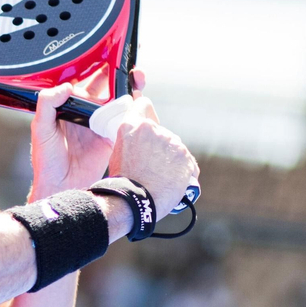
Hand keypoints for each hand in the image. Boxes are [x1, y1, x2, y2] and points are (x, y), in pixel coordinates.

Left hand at [29, 68, 145, 199]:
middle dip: (121, 76)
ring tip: (138, 80)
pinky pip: (126, 123)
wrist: (60, 187)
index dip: (98, 70)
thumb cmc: (46, 161)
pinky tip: (139, 103)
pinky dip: (135, 112)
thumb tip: (65, 87)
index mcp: (70, 108)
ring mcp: (101, 126)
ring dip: (131, 90)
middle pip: (108, 89)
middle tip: (130, 69)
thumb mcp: (40, 128)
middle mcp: (87, 114)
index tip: (109, 58)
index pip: (86, 83)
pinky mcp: (113, 139)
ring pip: (120, 103)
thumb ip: (48, 104)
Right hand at [109, 94, 198, 214]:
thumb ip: (131, 139)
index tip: (147, 115)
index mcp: (133, 126)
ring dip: (170, 160)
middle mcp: (154, 129)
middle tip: (149, 166)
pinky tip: (172, 183)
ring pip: (174, 149)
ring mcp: (173, 143)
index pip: (142, 105)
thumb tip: (141, 142)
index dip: (145, 109)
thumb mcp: (119, 153)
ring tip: (159, 179)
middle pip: (161, 133)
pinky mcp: (186, 158)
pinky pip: (187, 163)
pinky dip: (182, 173)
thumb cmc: (123, 181)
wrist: (135, 201)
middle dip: (158, 146)